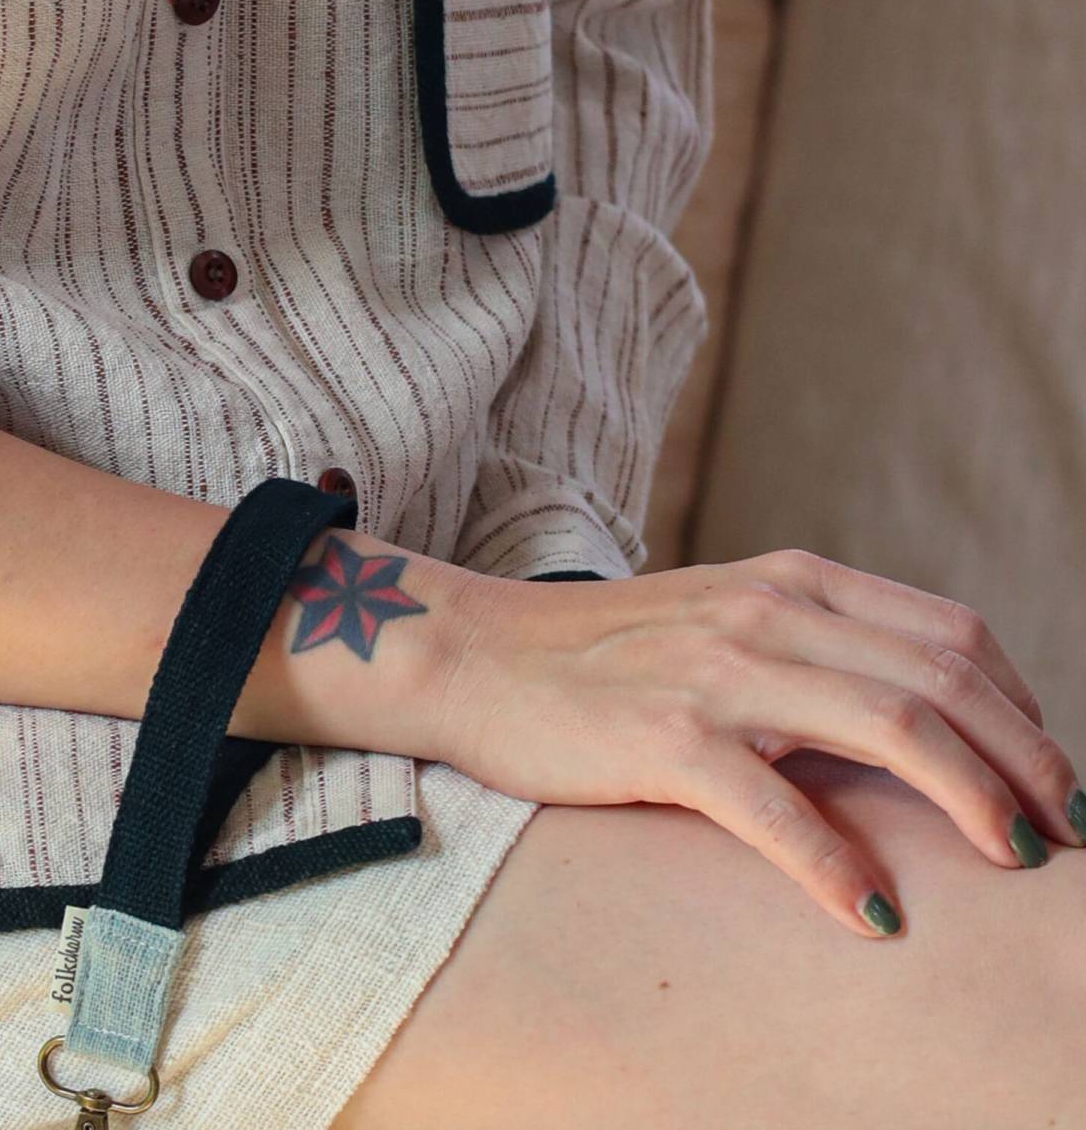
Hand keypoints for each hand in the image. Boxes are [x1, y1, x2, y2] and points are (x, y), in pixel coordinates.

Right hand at [414, 549, 1083, 937]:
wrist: (470, 655)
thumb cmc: (591, 655)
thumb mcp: (714, 619)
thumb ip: (803, 649)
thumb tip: (906, 723)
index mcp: (789, 583)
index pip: (950, 634)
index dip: (1023, 706)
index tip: (1044, 771)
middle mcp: (767, 614)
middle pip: (946, 682)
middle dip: (1028, 763)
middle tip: (1062, 831)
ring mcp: (718, 673)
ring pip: (895, 729)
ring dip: (977, 803)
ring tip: (1015, 860)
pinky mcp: (664, 739)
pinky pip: (781, 809)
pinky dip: (842, 868)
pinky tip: (875, 914)